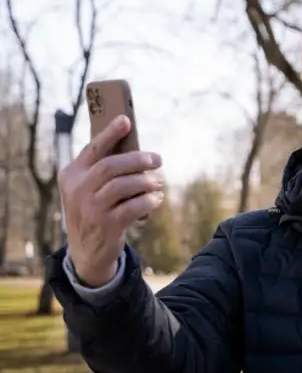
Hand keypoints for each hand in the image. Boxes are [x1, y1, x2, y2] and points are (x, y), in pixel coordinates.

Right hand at [59, 115, 164, 286]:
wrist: (87, 251)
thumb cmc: (94, 211)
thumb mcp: (88, 189)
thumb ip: (104, 171)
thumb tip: (136, 149)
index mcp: (71, 174)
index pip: (92, 149)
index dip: (110, 134)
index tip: (126, 120)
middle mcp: (77, 189)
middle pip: (112, 166)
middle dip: (138, 160)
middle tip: (157, 159)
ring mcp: (91, 208)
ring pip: (125, 185)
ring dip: (147, 181)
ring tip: (158, 183)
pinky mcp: (106, 225)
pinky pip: (135, 206)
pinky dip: (150, 200)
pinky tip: (157, 199)